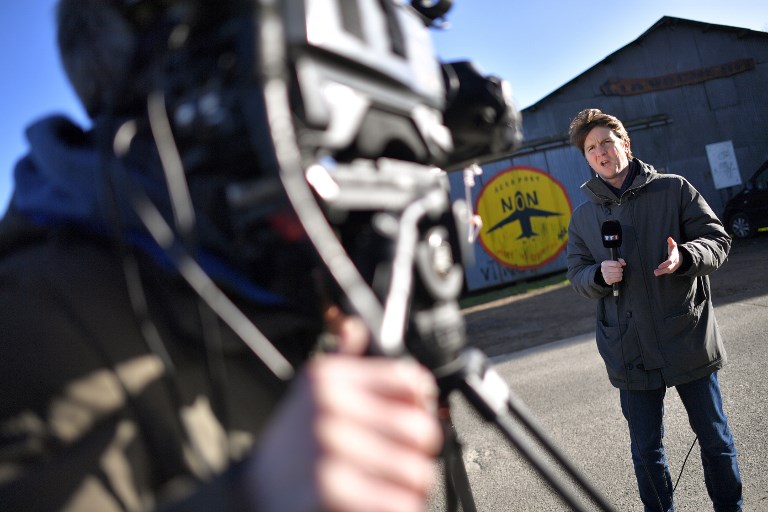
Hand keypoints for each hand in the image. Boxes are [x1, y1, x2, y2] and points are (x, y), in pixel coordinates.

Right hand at [246, 315, 442, 511]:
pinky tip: (379, 503)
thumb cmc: (290, 447)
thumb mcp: (308, 393)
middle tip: (403, 460)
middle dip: (419, 452)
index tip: (414, 415)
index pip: (407, 378)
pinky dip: (399, 508)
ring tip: (390, 485)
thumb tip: (356, 326)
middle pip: (419, 428)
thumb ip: (341, 360)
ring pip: (416, 471)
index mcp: (329, 378)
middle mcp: (329, 408)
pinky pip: (400, 503)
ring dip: (411, 487)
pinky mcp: (332, 491)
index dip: (419, 402)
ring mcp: (331, 448)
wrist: (252, 495)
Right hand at [601, 258, 625, 284]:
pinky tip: (618, 277)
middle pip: (617, 269)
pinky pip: (618, 279)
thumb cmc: (609, 268)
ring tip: (619, 273)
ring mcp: (606, 275)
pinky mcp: (608, 280)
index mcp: (605, 263)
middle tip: (620, 270)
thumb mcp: (613, 262)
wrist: (603, 275)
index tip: (620, 266)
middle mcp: (604, 269)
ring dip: (620, 274)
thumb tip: (624, 263)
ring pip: (618, 274)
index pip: (616, 263)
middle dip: (621, 270)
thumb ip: (619, 261)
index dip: (620, 265)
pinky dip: (619, 278)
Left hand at [654, 237, 680, 275]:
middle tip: (655, 272)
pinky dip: (662, 272)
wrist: (680, 257)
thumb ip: (671, 242)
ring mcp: (674, 267)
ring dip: (661, 272)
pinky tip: (656, 273)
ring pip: (668, 271)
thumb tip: (669, 238)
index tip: (659, 266)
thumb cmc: (674, 251)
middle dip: (662, 270)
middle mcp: (675, 263)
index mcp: (674, 257)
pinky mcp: (672, 269)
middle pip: (669, 268)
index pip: (670, 261)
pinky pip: (667, 272)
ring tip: (655, 273)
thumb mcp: (673, 246)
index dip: (665, 264)